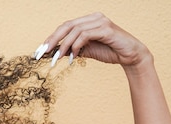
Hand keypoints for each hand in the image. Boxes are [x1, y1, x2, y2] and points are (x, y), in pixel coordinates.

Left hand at [34, 12, 150, 68]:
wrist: (130, 56)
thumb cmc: (109, 52)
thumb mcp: (86, 51)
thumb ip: (72, 49)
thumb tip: (54, 53)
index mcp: (88, 20)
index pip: (65, 26)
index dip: (51, 37)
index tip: (40, 50)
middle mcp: (94, 17)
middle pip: (67, 26)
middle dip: (52, 39)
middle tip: (42, 53)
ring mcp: (100, 21)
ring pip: (74, 30)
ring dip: (63, 46)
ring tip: (57, 59)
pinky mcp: (106, 29)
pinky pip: (85, 35)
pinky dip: (76, 46)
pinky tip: (73, 57)